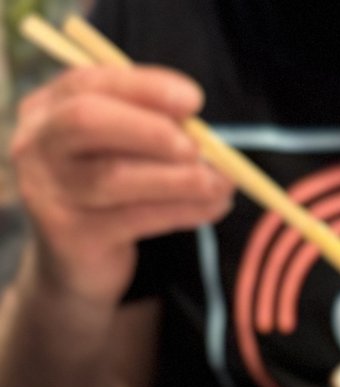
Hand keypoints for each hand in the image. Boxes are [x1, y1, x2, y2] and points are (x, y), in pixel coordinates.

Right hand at [10, 65, 234, 305]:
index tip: (193, 100)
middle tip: (198, 147)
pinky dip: (182, 211)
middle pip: (89, 120)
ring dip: (179, 179)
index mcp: (47, 109)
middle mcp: (37, 145)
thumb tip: (205, 133)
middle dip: (151, 130)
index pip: (91, 83)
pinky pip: (136, 218)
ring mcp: (48, 192)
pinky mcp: (71, 236)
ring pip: (117, 176)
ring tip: (220, 184)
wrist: (77, 269)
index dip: (144, 87)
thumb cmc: (106, 198)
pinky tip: (212, 208)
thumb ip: (148, 132)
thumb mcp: (121, 154)